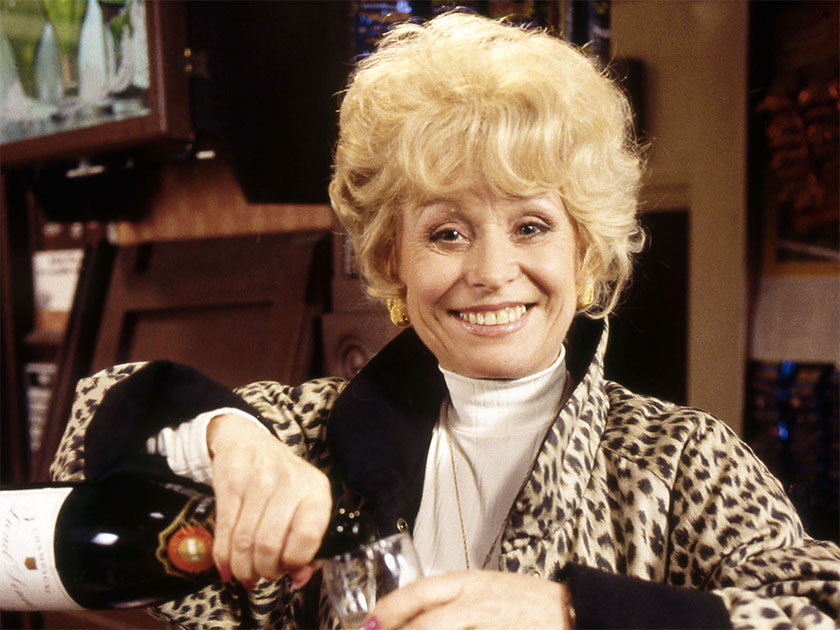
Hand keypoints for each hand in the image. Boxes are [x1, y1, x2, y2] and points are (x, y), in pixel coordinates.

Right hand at [206, 413, 331, 588]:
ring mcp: (257, 481)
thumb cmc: (283, 479)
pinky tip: (228, 568)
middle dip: (265, 571)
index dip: (296, 562)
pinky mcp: (230, 484)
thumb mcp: (305, 500)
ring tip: (247, 575)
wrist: (247, 440)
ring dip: (243, 568)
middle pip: (270, 544)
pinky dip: (224, 558)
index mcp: (315, 489)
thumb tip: (300, 578)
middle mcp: (288, 482)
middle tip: (264, 576)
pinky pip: (224, 531)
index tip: (289, 572)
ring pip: (244, 542)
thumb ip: (309, 541)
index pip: (309, 535)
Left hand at [362, 570, 573, 629]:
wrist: (574, 612)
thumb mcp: (488, 590)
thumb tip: (415, 615)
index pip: (419, 592)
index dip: (389, 609)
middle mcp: (477, 602)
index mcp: (470, 583)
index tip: (367, 624)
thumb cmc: (529, 604)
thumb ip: (454, 601)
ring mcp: (489, 624)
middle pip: (425, 621)